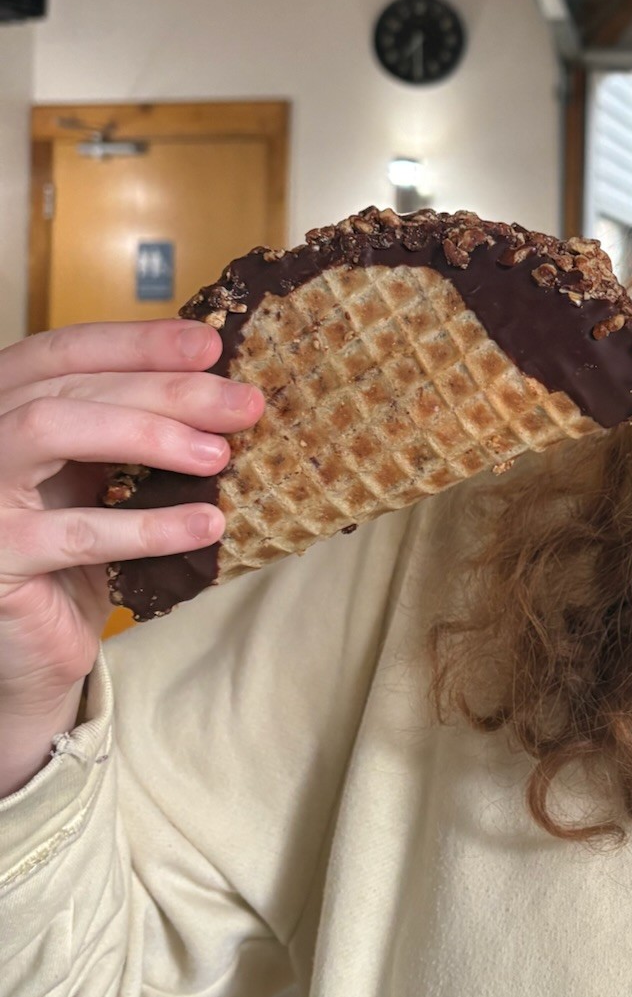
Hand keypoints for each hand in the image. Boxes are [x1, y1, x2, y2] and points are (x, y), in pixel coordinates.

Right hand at [0, 320, 262, 793]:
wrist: (30, 655)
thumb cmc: (71, 556)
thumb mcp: (97, 480)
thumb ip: (129, 430)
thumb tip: (224, 387)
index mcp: (2, 408)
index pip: (63, 351)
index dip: (137, 341)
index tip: (212, 344)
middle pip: (69, 385)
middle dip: (165, 389)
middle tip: (243, 404)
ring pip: (52, 428)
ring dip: (148, 434)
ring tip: (220, 456)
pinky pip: (72, 532)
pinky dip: (146, 526)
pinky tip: (207, 526)